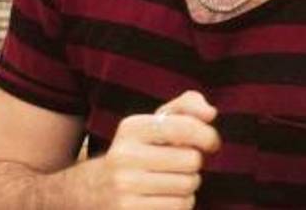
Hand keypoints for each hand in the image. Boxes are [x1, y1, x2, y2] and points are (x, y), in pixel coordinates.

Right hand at [89, 90, 220, 208]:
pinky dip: (181, 203)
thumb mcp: (154, 123)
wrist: (94, 189)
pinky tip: (165, 198)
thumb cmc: (139, 151)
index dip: (208, 135)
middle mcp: (124, 156)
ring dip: (189, 185)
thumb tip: (210, 113)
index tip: (211, 143)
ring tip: (173, 181)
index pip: (183, 127)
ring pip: (188, 186)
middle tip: (182, 164)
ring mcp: (125, 187)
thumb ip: (186, 107)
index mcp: (131, 128)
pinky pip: (180, 207)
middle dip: (194, 163)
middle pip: (191, 160)